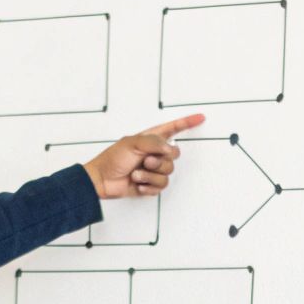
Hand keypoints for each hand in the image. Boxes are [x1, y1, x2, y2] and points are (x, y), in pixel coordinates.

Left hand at [83, 113, 205, 198]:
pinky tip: (137, 184)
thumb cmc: (113, 158)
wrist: (102, 180)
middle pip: (174, 156)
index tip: (201, 118)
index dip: (187, 123)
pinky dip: (149, 186)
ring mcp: (153, 169)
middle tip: (145, 161)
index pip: (173, 128)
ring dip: (150, 175)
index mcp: (151, 139)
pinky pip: (161, 186)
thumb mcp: (132, 143)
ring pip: (168, 173)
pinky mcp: (151, 184)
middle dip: (160, 161)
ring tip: (136, 174)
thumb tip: (170, 148)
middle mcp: (155, 153)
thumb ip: (154, 142)